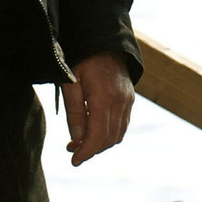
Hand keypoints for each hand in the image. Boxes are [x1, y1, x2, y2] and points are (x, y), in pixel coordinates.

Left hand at [61, 52, 134, 166]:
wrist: (105, 40)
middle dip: (91, 150)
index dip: (86, 152)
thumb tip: (76, 140)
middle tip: (73, 151)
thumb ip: (74, 112)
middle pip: (108, 139)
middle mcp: (120, 102)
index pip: (97, 136)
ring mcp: (127, 101)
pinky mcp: (130, 99)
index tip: (74, 161)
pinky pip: (122, 125)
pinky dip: (110, 134)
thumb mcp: (71, 83)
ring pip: (117, 135)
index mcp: (104, 98)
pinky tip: (95, 131)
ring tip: (81, 142)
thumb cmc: (83, 59)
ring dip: (100, 144)